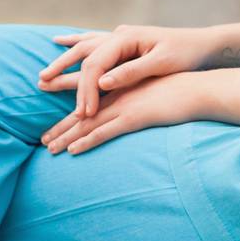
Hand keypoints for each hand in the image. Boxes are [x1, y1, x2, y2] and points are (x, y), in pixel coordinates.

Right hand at [38, 24, 221, 118]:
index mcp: (126, 38)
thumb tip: (102, 82)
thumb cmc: (186, 54)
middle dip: (64, 73)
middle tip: (43, 87)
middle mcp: (119, 35)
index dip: (85, 90)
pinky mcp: (125, 44)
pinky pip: (94, 44)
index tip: (82, 113)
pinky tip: (62, 42)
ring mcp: (121, 37)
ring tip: (43, 72)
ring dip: (63, 59)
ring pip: (84, 47)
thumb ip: (131, 71)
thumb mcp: (162, 63)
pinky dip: (76, 45)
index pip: (94, 65)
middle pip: (84, 55)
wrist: (204, 44)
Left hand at [41, 70, 205, 154]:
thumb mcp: (155, 97)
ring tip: (49, 149)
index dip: (69, 118)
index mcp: (120, 91)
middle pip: (81, 114)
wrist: (198, 90)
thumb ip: (140, 104)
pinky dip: (87, 141)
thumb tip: (133, 116)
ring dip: (66, 136)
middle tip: (42, 141)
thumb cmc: (180, 94)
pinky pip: (105, 132)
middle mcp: (117, 97)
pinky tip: (73, 150)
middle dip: (60, 128)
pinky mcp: (134, 118)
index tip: (54, 129)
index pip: (88, 105)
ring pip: (87, 123)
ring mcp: (124, 107)